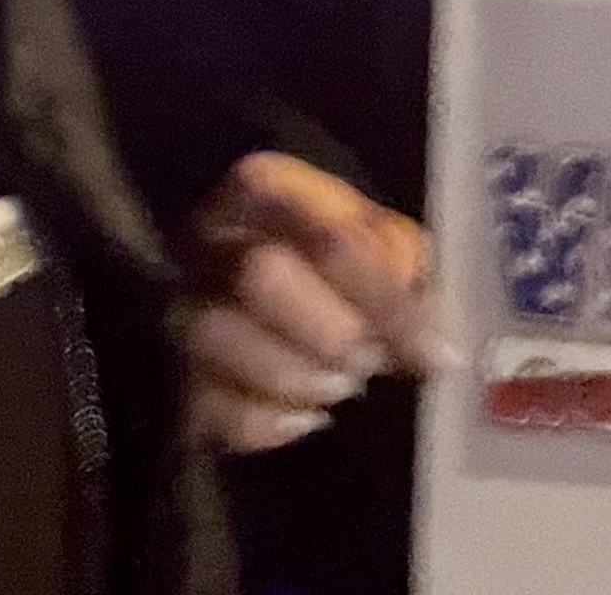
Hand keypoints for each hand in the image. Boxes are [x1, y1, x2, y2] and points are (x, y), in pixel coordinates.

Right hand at [176, 152, 449, 453]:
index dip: (389, 304)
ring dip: (295, 375)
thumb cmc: (326, 242)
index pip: (330, 241)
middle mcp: (211, 238)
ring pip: (219, 339)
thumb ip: (407, 277)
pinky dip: (263, 421)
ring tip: (339, 386)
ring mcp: (181, 301)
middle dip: (329, 331)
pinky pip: (203, 403)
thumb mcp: (375, 236)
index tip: (437, 353)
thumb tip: (439, 349)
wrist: (251, 250)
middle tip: (368, 361)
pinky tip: (304, 417)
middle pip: (260, 278)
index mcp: (264, 188)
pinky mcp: (172, 368)